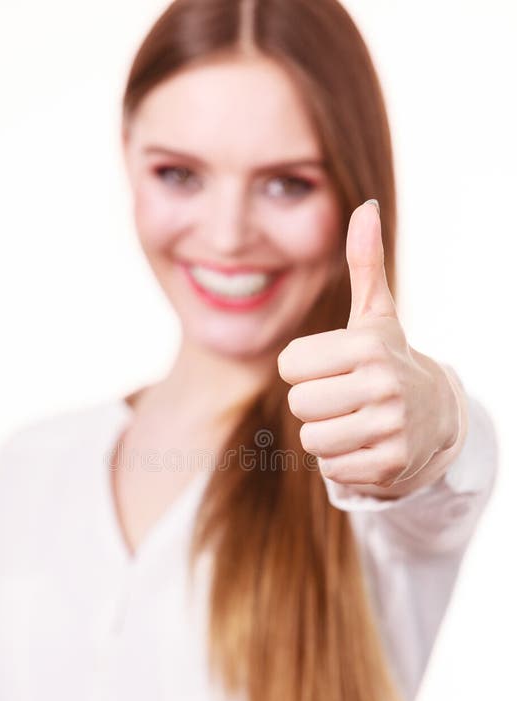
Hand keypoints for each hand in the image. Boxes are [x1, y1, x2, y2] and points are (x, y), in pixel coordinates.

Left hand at [277, 200, 460, 488]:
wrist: (437, 418)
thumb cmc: (389, 361)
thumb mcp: (376, 315)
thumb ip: (364, 263)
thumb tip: (365, 206)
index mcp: (369, 343)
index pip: (290, 365)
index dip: (305, 369)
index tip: (335, 367)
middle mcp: (384, 383)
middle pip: (299, 405)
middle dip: (315, 405)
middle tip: (347, 398)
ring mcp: (390, 427)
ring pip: (312, 440)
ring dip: (327, 435)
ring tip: (356, 421)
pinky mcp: (391, 465)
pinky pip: (332, 469)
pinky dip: (343, 462)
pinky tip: (368, 445)